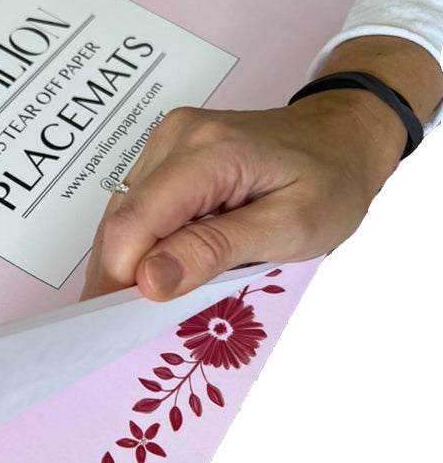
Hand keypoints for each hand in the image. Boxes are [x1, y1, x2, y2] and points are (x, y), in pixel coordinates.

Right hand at [80, 90, 407, 301]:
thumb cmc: (331, 180)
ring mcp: (167, 142)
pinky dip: (143, 244)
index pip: (134, 223)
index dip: (119, 279)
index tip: (123, 325)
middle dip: (121, 276)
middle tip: (132, 327)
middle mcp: (176, 138)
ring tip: (152, 300)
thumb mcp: (290, 227)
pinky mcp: (166, 153)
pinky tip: (163, 268)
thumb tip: (149, 280)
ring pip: (122, 216)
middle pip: (120, 221)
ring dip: (131, 262)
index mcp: (207, 151)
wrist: (344, 135)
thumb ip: (216, 251)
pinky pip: (137, 207)